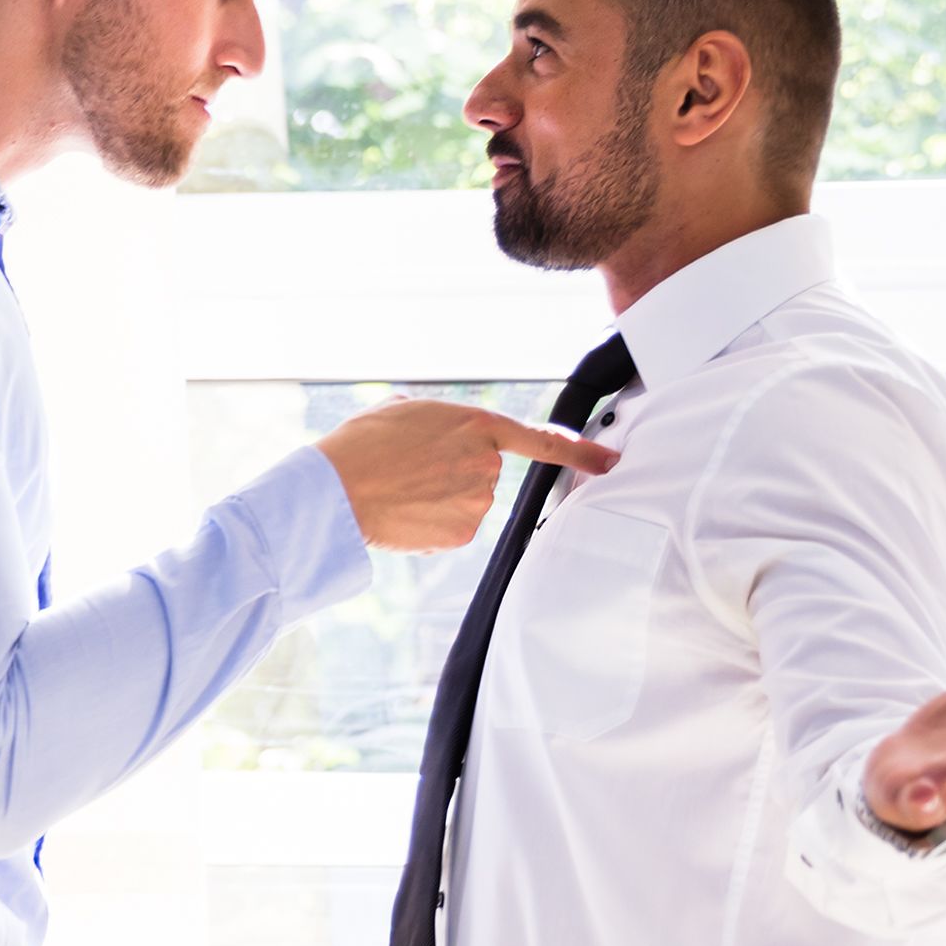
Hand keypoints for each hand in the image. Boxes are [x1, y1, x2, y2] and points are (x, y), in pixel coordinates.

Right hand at [313, 395, 619, 552]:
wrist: (336, 490)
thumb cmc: (362, 446)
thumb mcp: (404, 410)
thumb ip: (442, 421)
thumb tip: (445, 437)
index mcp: (477, 426)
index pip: (541, 441)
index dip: (580, 452)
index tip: (608, 461)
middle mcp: (485, 466)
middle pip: (482, 475)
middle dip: (452, 474)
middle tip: (410, 470)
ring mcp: (476, 503)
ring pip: (466, 504)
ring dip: (439, 500)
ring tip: (400, 491)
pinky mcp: (461, 535)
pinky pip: (452, 530)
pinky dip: (430, 526)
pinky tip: (403, 514)